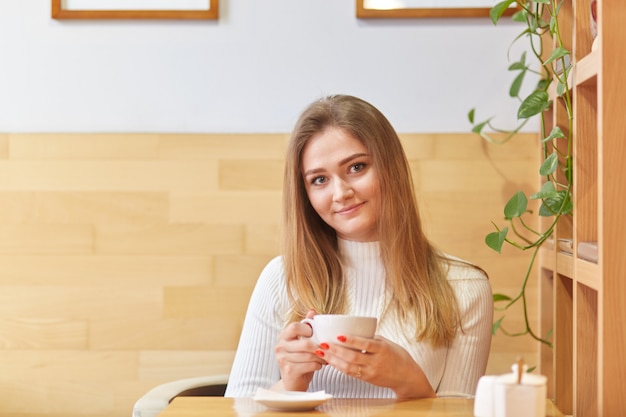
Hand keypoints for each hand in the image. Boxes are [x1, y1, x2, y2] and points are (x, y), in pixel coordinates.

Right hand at [273, 309, 325, 391]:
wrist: (293, 382)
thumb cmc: (300, 360)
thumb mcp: (303, 341)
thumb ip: (306, 326)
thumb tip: (312, 311)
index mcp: (284, 336)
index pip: (295, 326)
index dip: (309, 330)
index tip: (317, 335)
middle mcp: (280, 346)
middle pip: (304, 343)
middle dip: (319, 347)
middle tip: (327, 349)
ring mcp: (283, 359)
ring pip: (309, 355)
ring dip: (321, 357)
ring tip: (326, 358)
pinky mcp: (288, 371)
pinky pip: (309, 365)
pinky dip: (318, 365)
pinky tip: (320, 365)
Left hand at [318, 334, 435, 398]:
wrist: (406, 376)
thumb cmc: (397, 356)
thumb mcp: (386, 343)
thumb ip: (370, 338)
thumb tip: (352, 329)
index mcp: (382, 349)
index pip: (366, 344)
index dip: (351, 340)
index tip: (338, 335)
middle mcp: (376, 362)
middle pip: (353, 357)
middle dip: (336, 351)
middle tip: (323, 344)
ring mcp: (371, 372)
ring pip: (349, 367)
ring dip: (333, 360)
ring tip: (322, 352)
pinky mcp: (367, 379)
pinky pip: (351, 373)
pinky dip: (339, 367)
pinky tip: (330, 361)